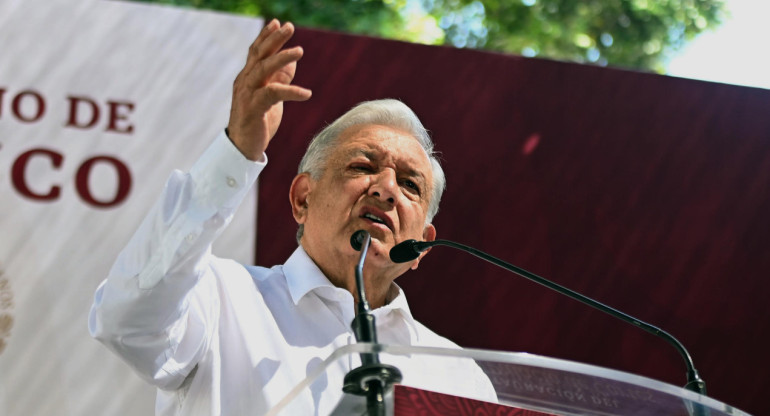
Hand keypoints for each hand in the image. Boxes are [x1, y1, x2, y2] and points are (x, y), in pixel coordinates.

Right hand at [227, 20, 311, 159]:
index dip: (266, 37)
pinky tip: (307, 94)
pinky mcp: (253, 109)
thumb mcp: (271, 98)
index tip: (277, 22)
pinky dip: (291, 92)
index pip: (256, 52)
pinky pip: (273, 94)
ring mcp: (247, 95)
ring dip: (281, 58)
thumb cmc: (258, 122)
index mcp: (247, 78)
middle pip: (259, 55)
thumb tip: (292, 62)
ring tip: (299, 51)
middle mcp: (244, 82)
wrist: (242, 148)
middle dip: (274, 39)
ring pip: (263, 70)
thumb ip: (280, 79)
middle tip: (288, 26)